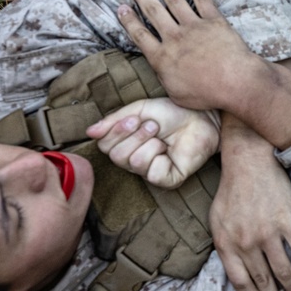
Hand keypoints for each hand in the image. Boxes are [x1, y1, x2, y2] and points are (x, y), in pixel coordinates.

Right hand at [86, 98, 220, 188]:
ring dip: (149, 142)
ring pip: (133, 161)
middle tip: (153, 126)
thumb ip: (113, 121)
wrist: (201, 117)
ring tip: (163, 135)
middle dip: (134, 136)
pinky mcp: (166, 180)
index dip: (116, 131)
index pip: (104, 145)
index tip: (135, 118)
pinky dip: (159, 154)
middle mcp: (134, 161)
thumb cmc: (172, 113)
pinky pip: (151, 172)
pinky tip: (169, 149)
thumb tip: (89, 132)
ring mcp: (150, 172)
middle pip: (116, 155)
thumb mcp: (139, 110)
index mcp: (125, 144)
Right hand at [118, 0, 261, 111]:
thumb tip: (160, 70)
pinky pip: (202, 0)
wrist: (236, 82)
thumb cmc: (207, 94)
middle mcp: (174, 38)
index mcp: (162, 58)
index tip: (121, 7)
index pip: (139, 35)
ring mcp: (194, 27)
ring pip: (175, 1)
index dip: (129, 20)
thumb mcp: (176, 94)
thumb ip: (165, 78)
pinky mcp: (214, 21)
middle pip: (153, 12)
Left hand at [211, 116, 290, 290]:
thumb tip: (235, 266)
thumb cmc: (232, 190)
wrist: (249, 162)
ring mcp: (267, 233)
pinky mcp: (287, 221)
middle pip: (262, 279)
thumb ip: (224, 244)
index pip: (239, 280)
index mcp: (227, 243)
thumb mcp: (216, 220)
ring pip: (284, 270)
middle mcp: (246, 242)